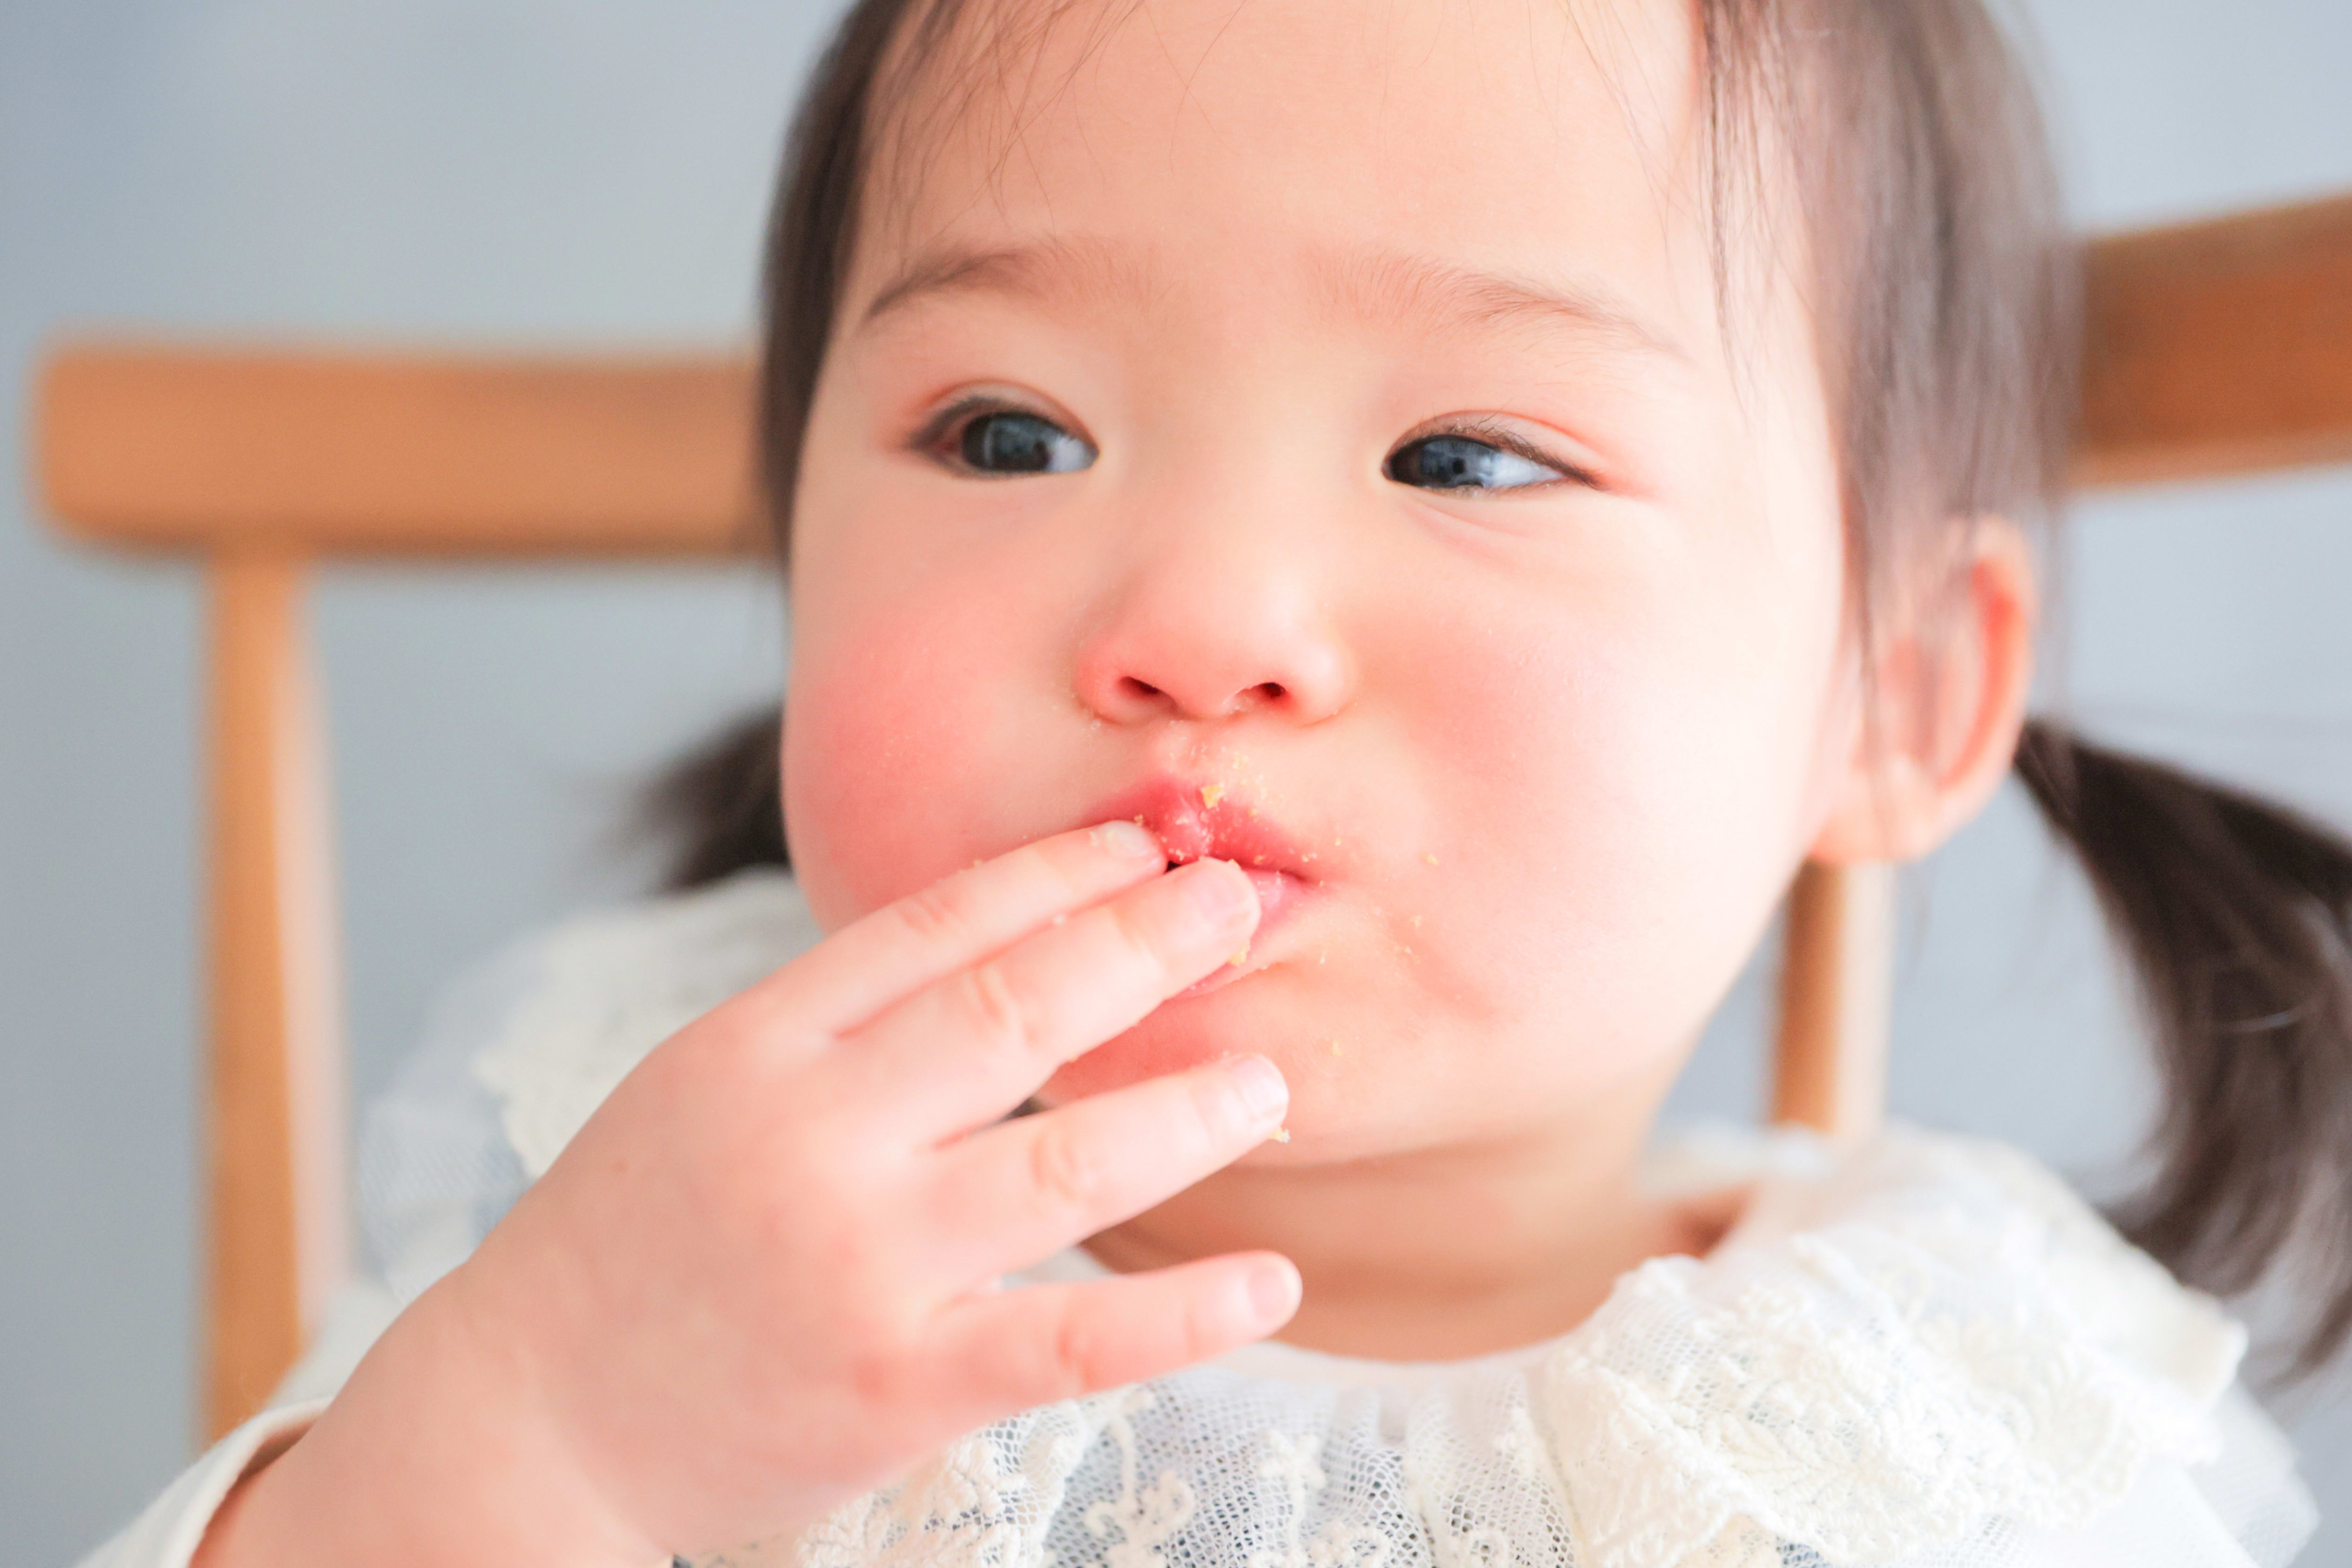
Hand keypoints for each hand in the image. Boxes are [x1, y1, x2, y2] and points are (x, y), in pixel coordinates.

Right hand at [437, 821, 1294, 1559]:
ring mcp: (857, 1261)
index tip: (1143, 844)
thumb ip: (836, 1023)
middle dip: (1143, 946)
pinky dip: (1183, 1312)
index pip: (931, 927)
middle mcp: (810, 1136)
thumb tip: (1003, 939)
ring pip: (1065, 1162)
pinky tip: (1267, 1280)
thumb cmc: (634, 1240)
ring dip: (1188, 1112)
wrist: (530, 1417)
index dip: (1054, 874)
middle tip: (1236, 901)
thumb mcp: (704, 1086)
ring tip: (1269, 1081)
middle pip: (1013, 1010)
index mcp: (755, 1046)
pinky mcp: (896, 1385)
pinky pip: (1071, 1341)